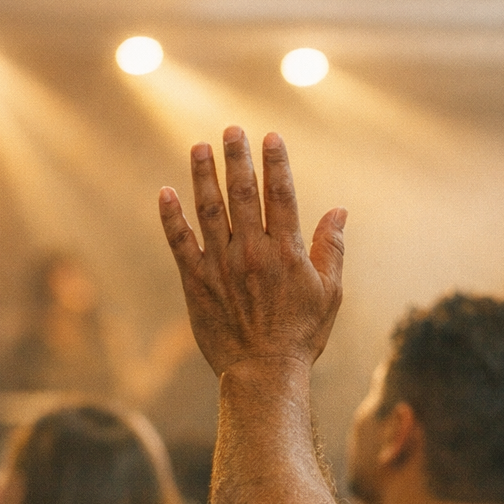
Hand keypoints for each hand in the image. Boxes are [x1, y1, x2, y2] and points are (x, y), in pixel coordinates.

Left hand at [158, 128, 346, 375]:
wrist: (263, 373)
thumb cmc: (301, 335)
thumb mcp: (329, 293)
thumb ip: (330, 249)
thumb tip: (338, 212)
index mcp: (285, 252)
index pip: (281, 196)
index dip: (276, 163)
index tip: (270, 136)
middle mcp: (251, 252)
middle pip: (243, 194)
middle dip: (237, 158)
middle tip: (232, 130)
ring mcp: (221, 265)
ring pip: (209, 210)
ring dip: (203, 176)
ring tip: (199, 148)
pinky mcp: (196, 282)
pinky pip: (180, 243)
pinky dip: (171, 217)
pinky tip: (165, 192)